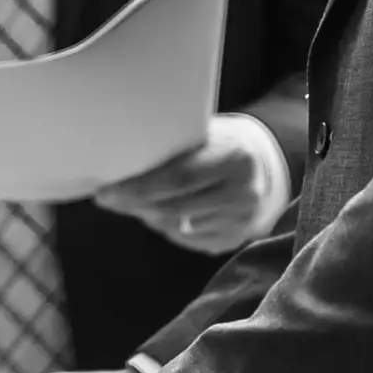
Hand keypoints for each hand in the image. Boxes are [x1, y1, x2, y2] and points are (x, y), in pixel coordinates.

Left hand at [94, 118, 265, 253]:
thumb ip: (173, 145)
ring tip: (131, 203)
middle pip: (173, 208)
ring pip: (177, 228)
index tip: (105, 193)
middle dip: (134, 205)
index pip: (177, 179)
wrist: (267, 164)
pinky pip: (189, 240)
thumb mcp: (205, 132)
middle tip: (108, 200)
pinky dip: (167, 228)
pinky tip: (156, 214)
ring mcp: (241, 221)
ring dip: (148, 216)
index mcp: (234, 157)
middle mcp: (243, 193)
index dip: (137, 189)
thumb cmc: (222, 142)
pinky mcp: (236, 239)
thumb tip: (119, 160)